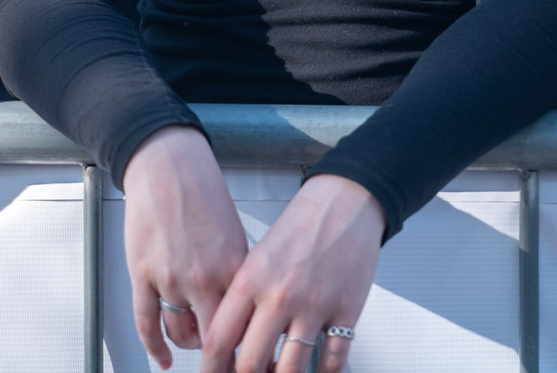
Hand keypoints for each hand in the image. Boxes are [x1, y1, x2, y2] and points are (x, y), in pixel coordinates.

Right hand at [124, 125, 248, 369]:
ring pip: (181, 334)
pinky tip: (162, 358)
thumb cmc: (202, 194)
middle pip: (216, 342)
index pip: (248, 327)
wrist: (167, 165)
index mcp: (235, 268)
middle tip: (223, 367)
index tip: (253, 365)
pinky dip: (154, 347)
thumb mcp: (235, 236)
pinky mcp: (143, 274)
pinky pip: (147, 323)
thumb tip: (246, 313)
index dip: (250, 353)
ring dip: (187, 344)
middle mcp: (206, 277)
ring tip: (191, 343)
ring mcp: (172, 278)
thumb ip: (237, 277)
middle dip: (221, 361)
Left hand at [208, 172, 380, 372]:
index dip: (210, 369)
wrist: (345, 201)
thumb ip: (243, 300)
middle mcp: (279, 295)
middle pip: (250, 363)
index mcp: (251, 280)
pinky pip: (332, 360)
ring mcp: (314, 306)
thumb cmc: (301, 226)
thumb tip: (231, 342)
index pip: (219, 339)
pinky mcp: (346, 311)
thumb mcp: (257, 258)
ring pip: (290, 369)